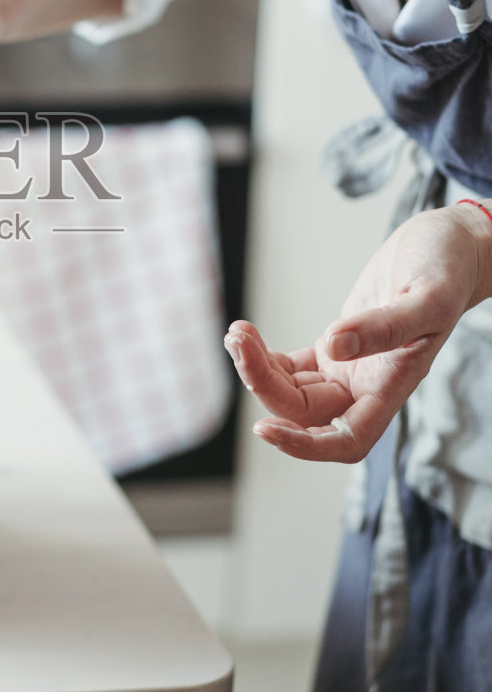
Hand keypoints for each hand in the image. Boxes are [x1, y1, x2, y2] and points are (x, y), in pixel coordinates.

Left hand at [224, 204, 491, 461]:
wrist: (453, 246)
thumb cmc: (448, 269)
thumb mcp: (427, 295)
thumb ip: (385, 326)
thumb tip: (333, 347)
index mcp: (394, 385)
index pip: (347, 439)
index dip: (306, 445)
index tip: (265, 428)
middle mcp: (370, 386)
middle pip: (305, 412)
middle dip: (265, 384)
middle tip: (239, 340)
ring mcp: (352, 368)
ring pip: (294, 391)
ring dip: (259, 369)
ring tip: (237, 333)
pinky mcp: (340, 345)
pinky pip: (294, 369)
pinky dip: (267, 358)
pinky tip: (248, 337)